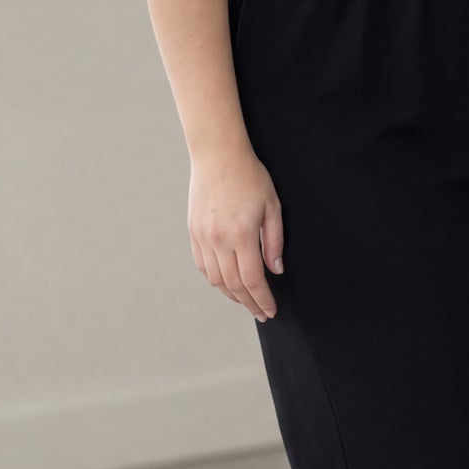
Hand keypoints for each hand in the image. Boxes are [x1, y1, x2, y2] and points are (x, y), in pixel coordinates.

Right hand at [189, 144, 284, 321]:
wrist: (217, 155)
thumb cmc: (249, 176)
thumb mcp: (271, 206)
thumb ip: (274, 241)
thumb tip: (276, 269)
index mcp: (241, 234)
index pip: (252, 280)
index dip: (262, 299)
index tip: (270, 310)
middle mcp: (218, 240)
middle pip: (233, 285)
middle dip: (249, 303)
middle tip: (261, 313)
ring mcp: (203, 237)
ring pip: (216, 279)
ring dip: (231, 295)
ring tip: (246, 301)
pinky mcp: (193, 232)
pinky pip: (203, 266)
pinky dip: (215, 280)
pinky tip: (226, 283)